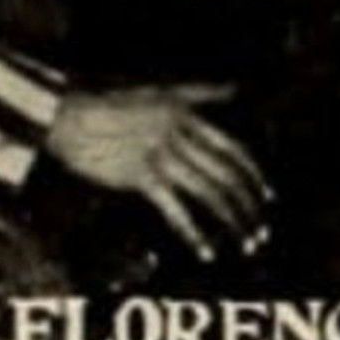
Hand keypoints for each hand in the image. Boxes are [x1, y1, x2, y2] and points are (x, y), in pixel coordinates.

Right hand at [45, 84, 271, 261]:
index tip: (267, 196)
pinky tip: (206, 251)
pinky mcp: (140, 178)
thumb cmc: (114, 103)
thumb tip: (235, 88)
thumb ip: (201, 92)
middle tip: (262, 229)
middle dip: (248, 204)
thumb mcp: (162, 91)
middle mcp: (180, 135)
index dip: (253, 174)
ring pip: (207, 192)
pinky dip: (193, 233)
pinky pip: (175, 210)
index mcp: (189, 115)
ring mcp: (161, 157)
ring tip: (246, 243)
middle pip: (225, 174)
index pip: (232, 148)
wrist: (72, 116)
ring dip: (231, 220)